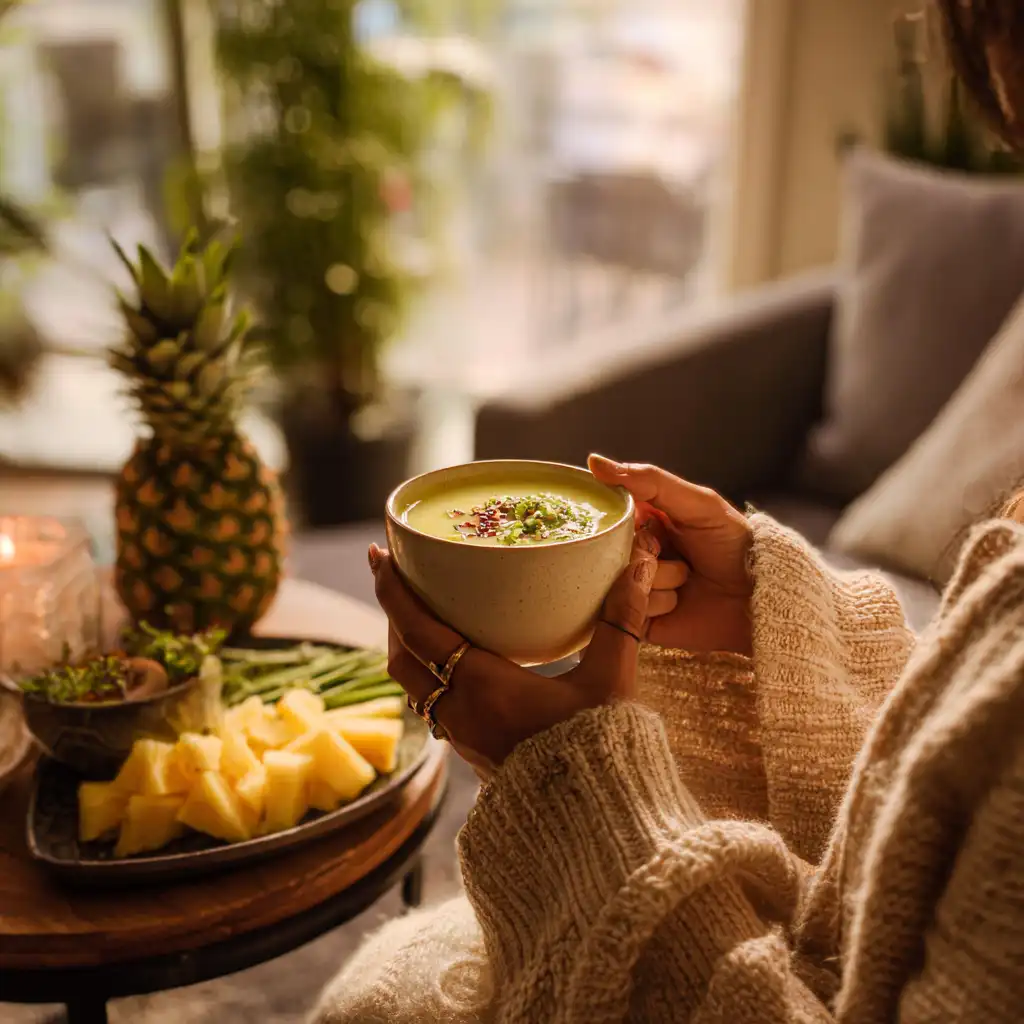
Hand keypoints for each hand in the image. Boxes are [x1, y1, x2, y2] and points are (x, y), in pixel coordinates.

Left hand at [369, 530, 659, 775]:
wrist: (598, 826)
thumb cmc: (604, 751)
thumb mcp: (613, 680)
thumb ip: (622, 619)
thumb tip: (640, 561)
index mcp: (483, 686)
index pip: (417, 631)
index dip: (393, 592)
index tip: (378, 555)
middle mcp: (461, 712)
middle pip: (400, 658)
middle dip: (394, 615)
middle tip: (400, 579)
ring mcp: (464, 738)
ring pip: (413, 686)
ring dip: (408, 649)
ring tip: (423, 617)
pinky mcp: (475, 755)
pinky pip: (433, 707)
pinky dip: (430, 676)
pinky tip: (458, 666)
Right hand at [589, 455, 752, 655]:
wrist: (759, 597)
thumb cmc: (734, 545)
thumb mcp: (698, 503)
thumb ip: (649, 481)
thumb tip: (595, 462)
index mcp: (644, 520)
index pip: (608, 513)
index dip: (614, 517)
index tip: (638, 522)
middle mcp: (635, 552)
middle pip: (609, 548)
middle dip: (641, 549)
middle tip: (665, 551)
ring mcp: (635, 586)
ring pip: (619, 578)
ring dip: (656, 578)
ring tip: (685, 580)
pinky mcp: (638, 618)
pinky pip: (626, 609)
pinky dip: (655, 604)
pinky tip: (678, 602)